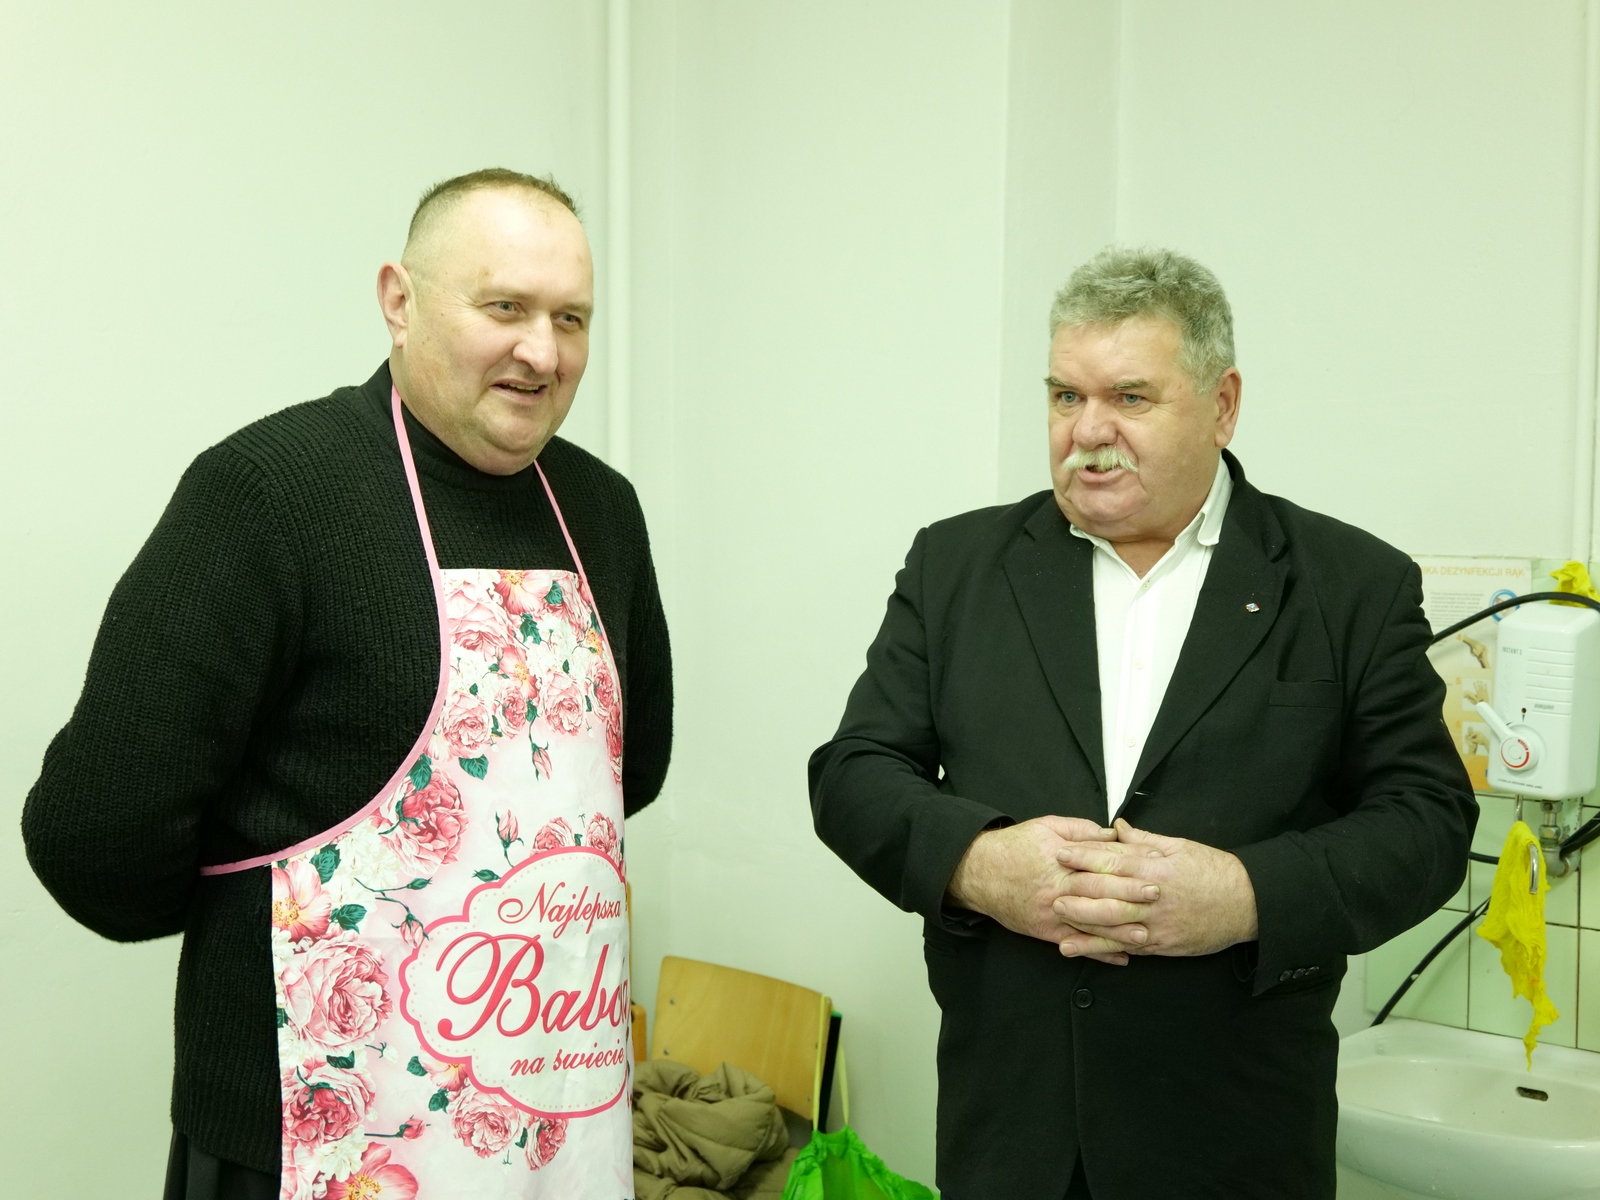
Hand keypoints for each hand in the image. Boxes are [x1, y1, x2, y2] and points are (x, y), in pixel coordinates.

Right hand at [946, 816, 1137, 963]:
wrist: (979, 871)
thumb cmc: (1014, 847)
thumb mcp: (1047, 826)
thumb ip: (1081, 830)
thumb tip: (1112, 834)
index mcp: (1062, 861)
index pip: (1102, 863)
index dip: (1129, 865)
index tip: (1152, 866)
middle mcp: (1059, 889)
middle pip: (1101, 894)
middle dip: (1131, 896)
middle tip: (1158, 898)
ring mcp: (1052, 913)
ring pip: (1091, 924)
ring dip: (1120, 931)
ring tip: (1146, 935)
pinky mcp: (1045, 931)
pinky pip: (1076, 944)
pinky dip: (1098, 953)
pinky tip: (1119, 957)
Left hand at [1052, 818, 1258, 957]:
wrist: (1247, 903)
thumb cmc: (1215, 872)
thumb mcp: (1180, 847)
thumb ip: (1145, 839)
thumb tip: (1117, 827)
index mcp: (1157, 868)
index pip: (1114, 860)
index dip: (1085, 857)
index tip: (1062, 853)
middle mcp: (1154, 897)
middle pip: (1108, 892)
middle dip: (1076, 890)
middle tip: (1050, 887)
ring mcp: (1156, 923)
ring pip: (1113, 923)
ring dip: (1082, 921)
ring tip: (1057, 917)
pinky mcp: (1161, 944)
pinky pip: (1125, 947)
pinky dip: (1101, 949)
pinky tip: (1080, 947)